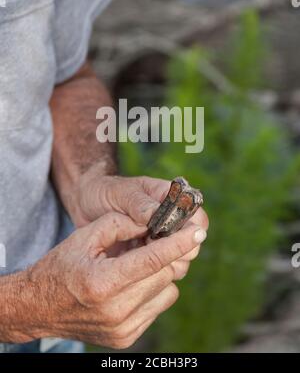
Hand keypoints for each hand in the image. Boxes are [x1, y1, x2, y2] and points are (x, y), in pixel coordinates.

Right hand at [29, 213, 205, 348]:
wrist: (39, 307)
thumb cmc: (61, 267)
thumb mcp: (85, 236)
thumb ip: (119, 223)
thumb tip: (151, 221)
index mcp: (103, 283)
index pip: (152, 260)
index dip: (178, 243)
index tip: (197, 232)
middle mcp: (116, 311)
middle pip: (164, 275)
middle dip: (167, 254)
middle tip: (158, 241)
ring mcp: (123, 329)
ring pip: (167, 291)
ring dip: (161, 273)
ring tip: (138, 264)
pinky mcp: (126, 338)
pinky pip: (157, 307)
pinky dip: (154, 290)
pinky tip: (133, 283)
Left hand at [71, 168, 208, 279]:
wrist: (84, 205)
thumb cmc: (104, 192)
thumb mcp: (119, 192)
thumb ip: (138, 203)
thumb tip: (155, 214)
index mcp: (171, 200)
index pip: (197, 217)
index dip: (190, 230)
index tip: (168, 236)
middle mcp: (171, 222)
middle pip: (192, 245)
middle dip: (176, 252)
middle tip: (147, 247)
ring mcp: (160, 241)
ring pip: (179, 262)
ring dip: (164, 265)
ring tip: (136, 257)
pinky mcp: (147, 257)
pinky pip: (160, 272)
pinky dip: (150, 274)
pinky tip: (131, 269)